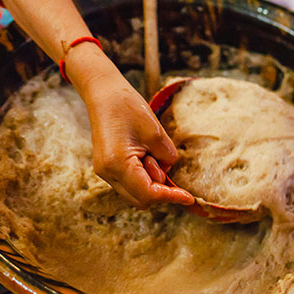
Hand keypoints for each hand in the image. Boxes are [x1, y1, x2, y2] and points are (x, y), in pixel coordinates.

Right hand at [82, 67, 194, 208]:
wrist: (104, 93)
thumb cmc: (127, 107)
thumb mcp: (156, 132)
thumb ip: (167, 157)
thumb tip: (169, 171)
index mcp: (118, 164)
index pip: (148, 194)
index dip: (170, 197)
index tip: (189, 197)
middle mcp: (107, 173)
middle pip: (141, 199)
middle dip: (160, 189)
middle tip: (164, 161)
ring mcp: (105, 171)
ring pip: (135, 192)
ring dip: (151, 181)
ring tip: (151, 151)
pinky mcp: (107, 167)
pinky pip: (130, 182)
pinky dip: (143, 175)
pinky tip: (146, 154)